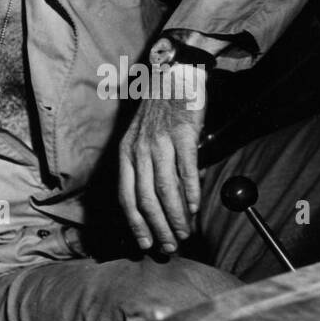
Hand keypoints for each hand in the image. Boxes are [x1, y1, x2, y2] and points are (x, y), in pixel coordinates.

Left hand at [118, 78, 206, 253]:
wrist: (174, 74)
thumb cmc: (159, 109)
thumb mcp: (140, 138)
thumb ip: (144, 166)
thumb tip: (157, 199)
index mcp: (125, 154)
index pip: (126, 197)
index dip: (135, 223)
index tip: (145, 242)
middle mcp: (139, 151)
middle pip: (145, 199)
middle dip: (157, 227)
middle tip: (169, 246)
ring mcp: (160, 143)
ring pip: (165, 190)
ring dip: (174, 217)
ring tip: (184, 233)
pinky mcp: (183, 135)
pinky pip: (186, 170)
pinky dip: (190, 193)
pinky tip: (194, 209)